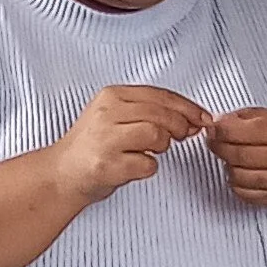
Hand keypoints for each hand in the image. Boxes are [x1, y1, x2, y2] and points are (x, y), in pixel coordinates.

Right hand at [48, 85, 208, 204]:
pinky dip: (148, 168)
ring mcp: (106, 139)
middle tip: (181, 137)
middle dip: (180, 127)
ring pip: (157, 134)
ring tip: (149, 151)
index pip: (160, 95)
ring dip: (162, 147)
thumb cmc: (95, 146)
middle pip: (162, 114)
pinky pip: (147, 165)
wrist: (64, 172)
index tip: (203, 118)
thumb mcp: (118, 117)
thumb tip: (194, 119)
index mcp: (112, 96)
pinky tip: (135, 166)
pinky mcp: (108, 164)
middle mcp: (107, 113)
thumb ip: (152, 113)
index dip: (188, 107)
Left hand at [205, 107, 266, 206]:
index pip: (243, 130)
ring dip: (227, 164)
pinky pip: (242, 192)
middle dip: (219, 146)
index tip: (214, 127)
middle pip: (238, 154)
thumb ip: (245, 117)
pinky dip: (235, 181)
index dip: (220, 129)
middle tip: (215, 141)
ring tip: (232, 156)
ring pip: (238, 174)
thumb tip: (218, 123)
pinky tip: (240, 171)